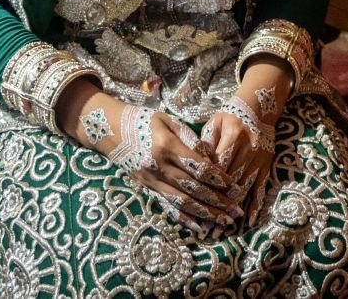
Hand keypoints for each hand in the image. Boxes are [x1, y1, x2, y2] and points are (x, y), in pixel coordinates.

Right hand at [62, 82, 241, 230]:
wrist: (111, 130)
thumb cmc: (143, 120)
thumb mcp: (167, 120)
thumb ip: (189, 137)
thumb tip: (209, 156)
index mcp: (167, 147)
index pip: (198, 166)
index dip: (218, 178)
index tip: (234, 186)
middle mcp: (159, 167)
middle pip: (194, 188)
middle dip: (217, 200)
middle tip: (236, 209)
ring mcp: (152, 180)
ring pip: (183, 201)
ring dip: (206, 213)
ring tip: (224, 221)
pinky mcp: (147, 188)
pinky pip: (168, 206)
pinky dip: (185, 218)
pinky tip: (200, 227)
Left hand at [202, 58, 288, 225]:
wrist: (258, 109)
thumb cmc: (230, 117)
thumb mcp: (215, 122)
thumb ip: (205, 142)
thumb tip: (196, 163)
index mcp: (233, 137)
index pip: (218, 166)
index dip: (208, 185)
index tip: (196, 203)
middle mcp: (248, 150)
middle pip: (231, 181)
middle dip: (218, 204)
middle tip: (206, 226)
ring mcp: (258, 160)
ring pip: (244, 188)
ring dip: (232, 209)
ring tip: (221, 228)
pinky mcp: (265, 166)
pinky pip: (261, 188)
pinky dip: (256, 205)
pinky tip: (249, 220)